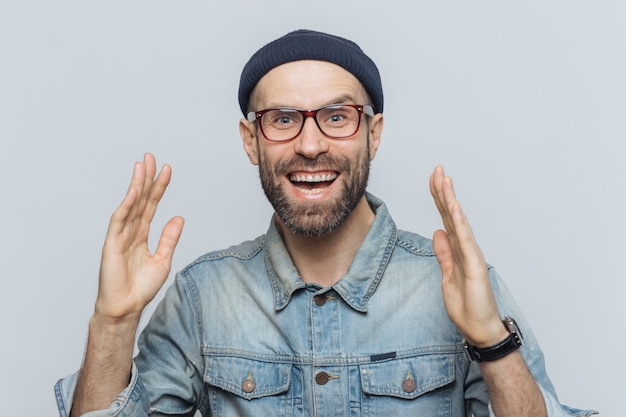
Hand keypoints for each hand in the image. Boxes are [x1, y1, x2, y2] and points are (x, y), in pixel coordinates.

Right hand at [95, 153, 183, 323]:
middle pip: (140, 200)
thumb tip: (179, 217)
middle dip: (146, 178)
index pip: (152, 205)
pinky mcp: (111, 243)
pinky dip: (127, 205)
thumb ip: (169, 238)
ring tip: (142, 165)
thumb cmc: (141, 288)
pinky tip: (134, 191)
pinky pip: (120, 220)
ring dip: (136, 185)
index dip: (159, 188)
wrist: (126, 307)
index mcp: (142, 235)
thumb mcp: (163, 260)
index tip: (167, 170)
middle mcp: (130, 232)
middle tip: (151, 157)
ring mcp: (120, 236)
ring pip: (130, 205)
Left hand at [429, 166, 506, 346]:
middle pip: (451, 215)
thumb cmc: (467, 305)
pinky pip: (465, 240)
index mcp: (458, 250)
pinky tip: (453, 206)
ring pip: (458, 221)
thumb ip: (444, 253)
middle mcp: (466, 248)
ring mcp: (471, 255)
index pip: (445, 219)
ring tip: (445, 178)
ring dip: (451, 199)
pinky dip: (458, 222)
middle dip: (443, 191)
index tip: (433, 179)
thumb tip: (437, 232)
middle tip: (437, 169)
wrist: (479, 328)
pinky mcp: (474, 265)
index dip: (439, 199)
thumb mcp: (447, 275)